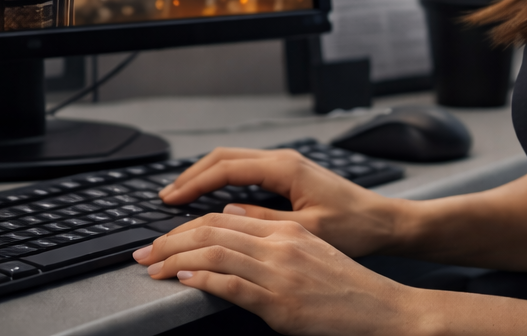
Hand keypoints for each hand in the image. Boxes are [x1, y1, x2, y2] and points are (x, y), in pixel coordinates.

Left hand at [133, 210, 429, 335]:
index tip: (162, 238)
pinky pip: (231, 284)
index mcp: (285, 230)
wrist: (382, 308)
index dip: (185, 226)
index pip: (222, 218)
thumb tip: (230, 222)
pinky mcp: (280, 302)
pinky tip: (183, 280)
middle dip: (169, 240)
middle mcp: (280, 244)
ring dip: (175, 259)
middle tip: (143, 252)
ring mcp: (280, 272)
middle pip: (212, 231)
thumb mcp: (309, 249)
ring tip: (153, 267)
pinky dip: (201, 279)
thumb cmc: (346, 286)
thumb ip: (270, 235)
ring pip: (214, 253)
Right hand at [157, 147, 406, 256]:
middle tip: (166, 196)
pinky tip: (212, 194)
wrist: (385, 221)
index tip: (171, 199)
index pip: (227, 168)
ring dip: (205, 175)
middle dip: (192, 175)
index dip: (194, 183)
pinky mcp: (290, 173)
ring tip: (181, 194)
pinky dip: (222, 178)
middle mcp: (284, 160)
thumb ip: (264, 222)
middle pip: (225, 157)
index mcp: (286, 168)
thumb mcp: (307, 230)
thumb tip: (227, 213)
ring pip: (234, 160)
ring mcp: (287, 164)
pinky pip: (246, 168)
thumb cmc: (356, 227)